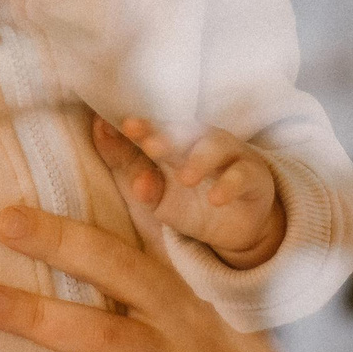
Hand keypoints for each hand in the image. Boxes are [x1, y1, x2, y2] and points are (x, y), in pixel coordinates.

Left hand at [0, 205, 317, 351]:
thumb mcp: (196, 313)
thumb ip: (153, 268)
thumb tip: (116, 212)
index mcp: (176, 292)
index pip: (132, 239)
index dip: (97, 204)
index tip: (51, 175)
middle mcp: (172, 323)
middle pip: (116, 272)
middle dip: (60, 243)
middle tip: (3, 222)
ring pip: (100, 337)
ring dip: (39, 316)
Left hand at [91, 116, 285, 268]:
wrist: (236, 225)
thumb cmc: (190, 199)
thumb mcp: (153, 188)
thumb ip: (126, 164)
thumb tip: (99, 130)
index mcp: (175, 140)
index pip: (156, 128)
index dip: (143, 126)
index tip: (125, 126)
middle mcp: (201, 141)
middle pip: (185, 132)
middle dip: (169, 137)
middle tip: (151, 147)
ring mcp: (229, 157)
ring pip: (216, 147)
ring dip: (200, 160)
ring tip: (186, 178)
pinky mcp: (253, 178)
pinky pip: (243, 177)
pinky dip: (230, 185)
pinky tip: (217, 198)